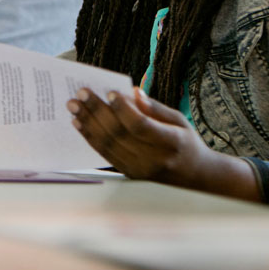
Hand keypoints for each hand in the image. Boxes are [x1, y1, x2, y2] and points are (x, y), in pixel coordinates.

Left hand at [67, 87, 216, 186]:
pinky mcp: (128, 174)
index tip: (110, 92)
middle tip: (81, 93)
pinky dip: (89, 137)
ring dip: (88, 123)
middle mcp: (154, 160)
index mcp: (171, 143)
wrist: (194, 177)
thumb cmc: (186, 143)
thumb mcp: (179, 121)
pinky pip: (104, 154)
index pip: (141, 126)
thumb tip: (133, 91)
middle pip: (119, 134)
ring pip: (107, 144)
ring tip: (74, 106)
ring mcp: (139, 170)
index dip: (124, 109)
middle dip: (97, 111)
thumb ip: (155, 108)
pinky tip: (80, 123)